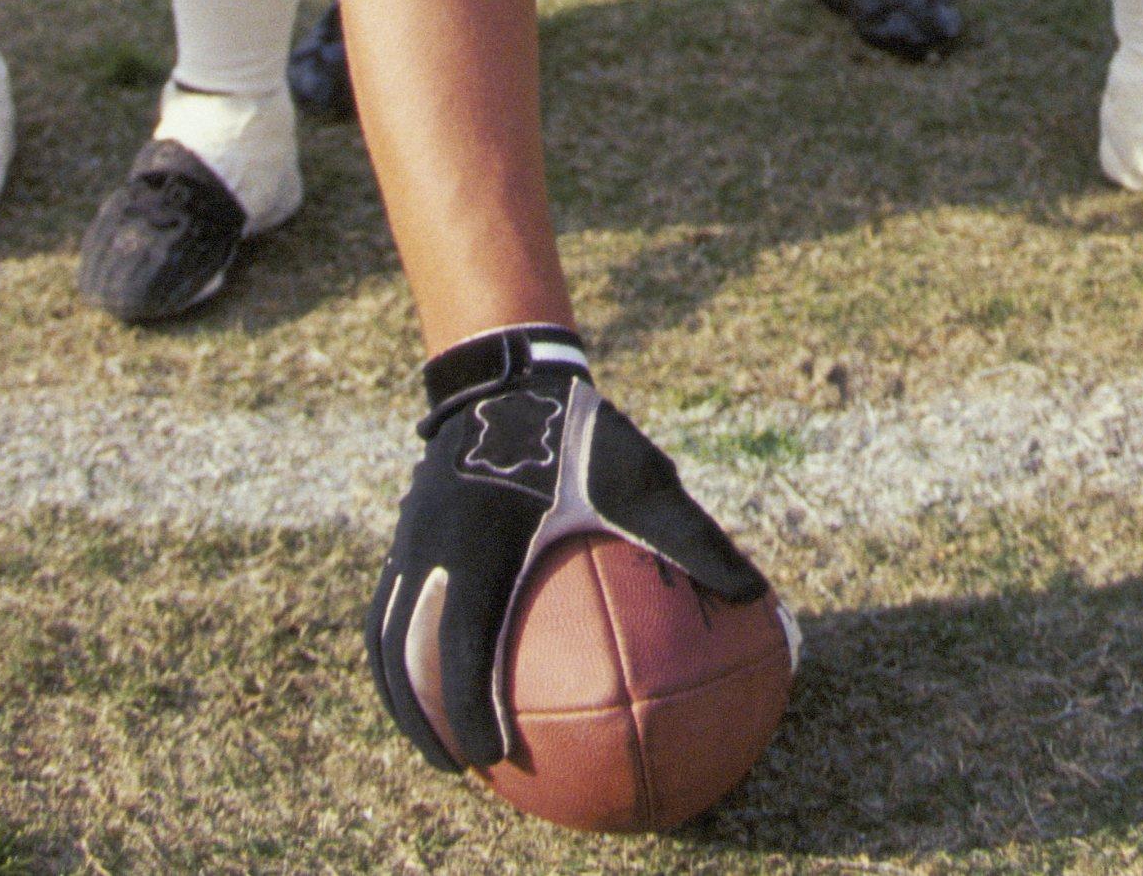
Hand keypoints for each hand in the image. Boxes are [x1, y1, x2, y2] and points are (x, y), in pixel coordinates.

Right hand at [368, 325, 766, 773]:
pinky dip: (403, 646)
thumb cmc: (580, 432)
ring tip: (435, 737)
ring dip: (403, 689)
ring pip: (386, 630)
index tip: (494, 755)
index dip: (469, 706)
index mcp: (482, 545)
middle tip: (459, 768)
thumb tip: (755, 594)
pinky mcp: (408, 534)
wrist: (509, 375)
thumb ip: (691, 538)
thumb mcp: (640, 479)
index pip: (462, 642)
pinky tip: (438, 669)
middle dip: (423, 717)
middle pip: (402, 651)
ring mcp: (411, 541)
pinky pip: (393, 602)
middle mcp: (433, 549)